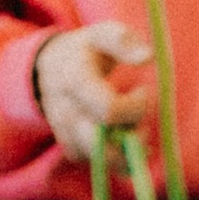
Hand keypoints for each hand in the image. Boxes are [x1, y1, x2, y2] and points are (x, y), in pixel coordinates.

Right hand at [33, 22, 156, 163]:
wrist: (51, 67)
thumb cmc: (86, 50)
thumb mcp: (101, 35)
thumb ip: (123, 41)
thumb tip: (146, 57)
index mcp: (74, 81)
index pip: (107, 110)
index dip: (134, 107)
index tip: (143, 91)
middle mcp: (66, 112)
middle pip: (103, 146)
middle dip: (132, 137)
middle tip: (141, 121)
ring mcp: (65, 133)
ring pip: (102, 160)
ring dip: (127, 152)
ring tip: (135, 131)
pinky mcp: (71, 147)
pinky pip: (97, 164)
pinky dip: (116, 158)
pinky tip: (123, 138)